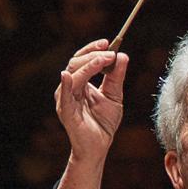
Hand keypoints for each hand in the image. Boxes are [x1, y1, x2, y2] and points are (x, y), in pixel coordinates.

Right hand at [52, 40, 125, 164]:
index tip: (109, 42)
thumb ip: (117, 76)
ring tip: (104, 60)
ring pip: (72, 74)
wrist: (99, 146)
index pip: (82, 59)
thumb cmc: (103, 123)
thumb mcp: (114, 95)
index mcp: (79, 83)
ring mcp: (65, 99)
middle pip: (75, 63)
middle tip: (110, 53)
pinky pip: (64, 96)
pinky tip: (67, 75)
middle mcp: (69, 88)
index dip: (93, 49)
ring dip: (89, 65)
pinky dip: (65, 84)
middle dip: (93, 55)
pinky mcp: (66, 112)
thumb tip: (123, 55)